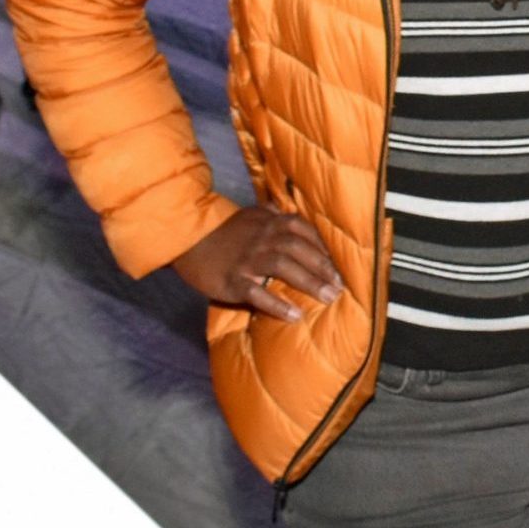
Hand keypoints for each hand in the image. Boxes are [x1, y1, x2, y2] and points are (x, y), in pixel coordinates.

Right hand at [171, 205, 345, 322]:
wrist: (186, 240)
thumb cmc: (225, 231)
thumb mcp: (252, 216)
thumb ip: (275, 215)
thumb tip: (295, 212)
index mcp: (270, 223)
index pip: (305, 231)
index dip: (325, 248)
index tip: (342, 265)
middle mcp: (262, 238)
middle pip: (299, 249)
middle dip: (324, 268)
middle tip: (342, 286)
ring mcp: (246, 259)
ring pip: (283, 266)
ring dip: (309, 282)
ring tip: (329, 298)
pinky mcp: (232, 280)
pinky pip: (256, 292)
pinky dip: (276, 304)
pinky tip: (294, 315)